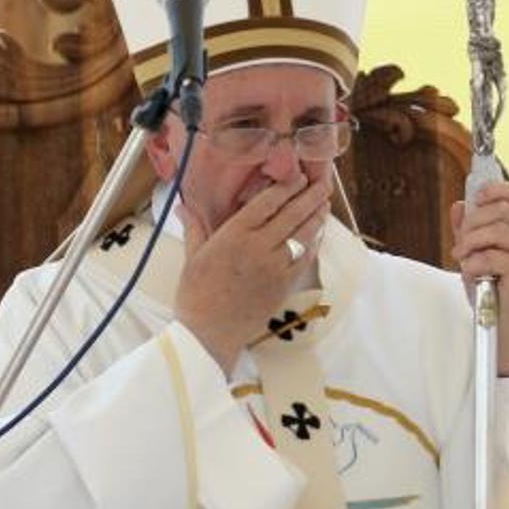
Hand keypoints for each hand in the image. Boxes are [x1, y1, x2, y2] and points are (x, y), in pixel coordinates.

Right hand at [175, 174, 329, 373]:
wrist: (208, 333)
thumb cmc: (196, 294)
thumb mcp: (192, 256)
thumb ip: (194, 227)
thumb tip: (183, 206)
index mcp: (234, 234)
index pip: (267, 202)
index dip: (286, 186)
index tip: (298, 175)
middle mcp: (258, 246)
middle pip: (292, 214)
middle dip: (310, 196)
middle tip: (323, 182)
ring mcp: (275, 266)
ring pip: (303, 235)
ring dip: (316, 216)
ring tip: (324, 203)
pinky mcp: (284, 285)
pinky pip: (305, 259)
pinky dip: (314, 244)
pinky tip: (318, 234)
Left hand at [450, 183, 508, 374]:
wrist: (503, 325)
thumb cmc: (491, 290)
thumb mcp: (476, 255)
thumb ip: (469, 230)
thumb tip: (459, 206)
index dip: (496, 188)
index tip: (475, 197)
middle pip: (502, 210)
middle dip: (473, 224)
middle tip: (460, 244)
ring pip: (496, 230)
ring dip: (470, 243)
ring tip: (461, 259)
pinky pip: (491, 256)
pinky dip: (473, 264)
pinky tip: (471, 275)